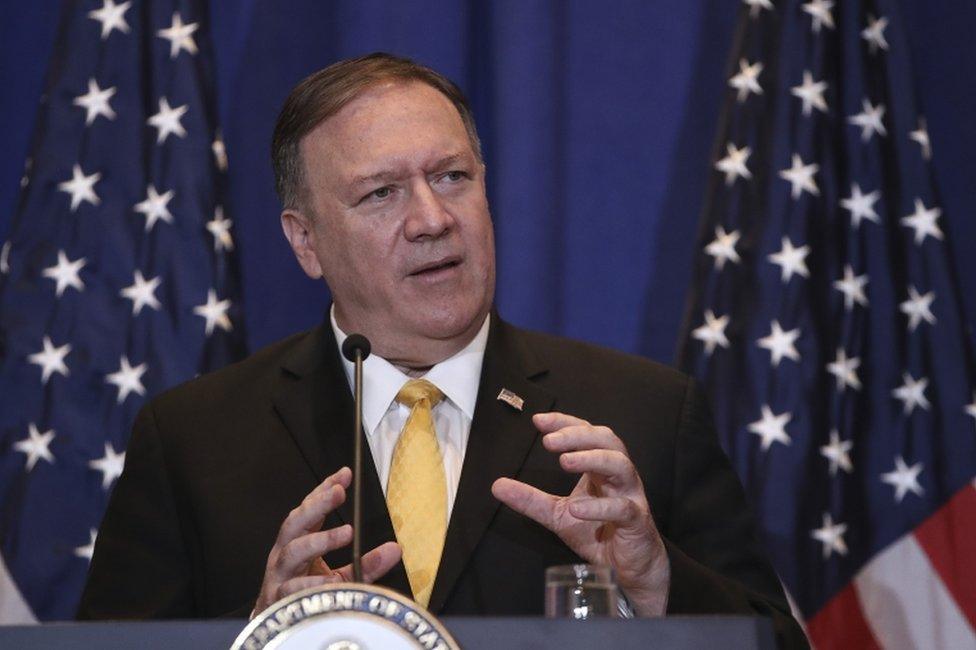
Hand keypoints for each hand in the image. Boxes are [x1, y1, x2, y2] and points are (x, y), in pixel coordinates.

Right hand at [254, 467, 401, 613]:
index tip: (345, 474)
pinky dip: (310, 582)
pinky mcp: (278, 598)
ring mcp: (279, 574)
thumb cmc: (307, 593)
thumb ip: (366, 562)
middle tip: (338, 492)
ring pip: (293, 551)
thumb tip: (395, 549)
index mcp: (298, 540)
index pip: (310, 509)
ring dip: (320, 540)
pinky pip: (292, 587)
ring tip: (346, 533)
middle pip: (296, 522)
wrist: (279, 625)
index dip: (325, 489)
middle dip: (317, 505)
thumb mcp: (342, 575)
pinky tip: (329, 579)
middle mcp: (285, 552)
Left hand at [491, 412, 669, 615]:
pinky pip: (622, 509)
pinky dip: (599, 507)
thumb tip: (497, 485)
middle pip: (607, 441)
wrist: (626, 570)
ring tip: (565, 461)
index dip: (565, 423)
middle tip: (550, 441)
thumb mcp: (558, 515)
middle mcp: (618, 477)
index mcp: (600, 469)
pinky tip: (577, 508)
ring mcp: (631, 497)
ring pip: (621, 465)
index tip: (539, 421)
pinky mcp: (637, 523)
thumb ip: (531, 499)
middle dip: (578, 435)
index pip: (587, 434)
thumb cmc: (598, 534)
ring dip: (592, 459)